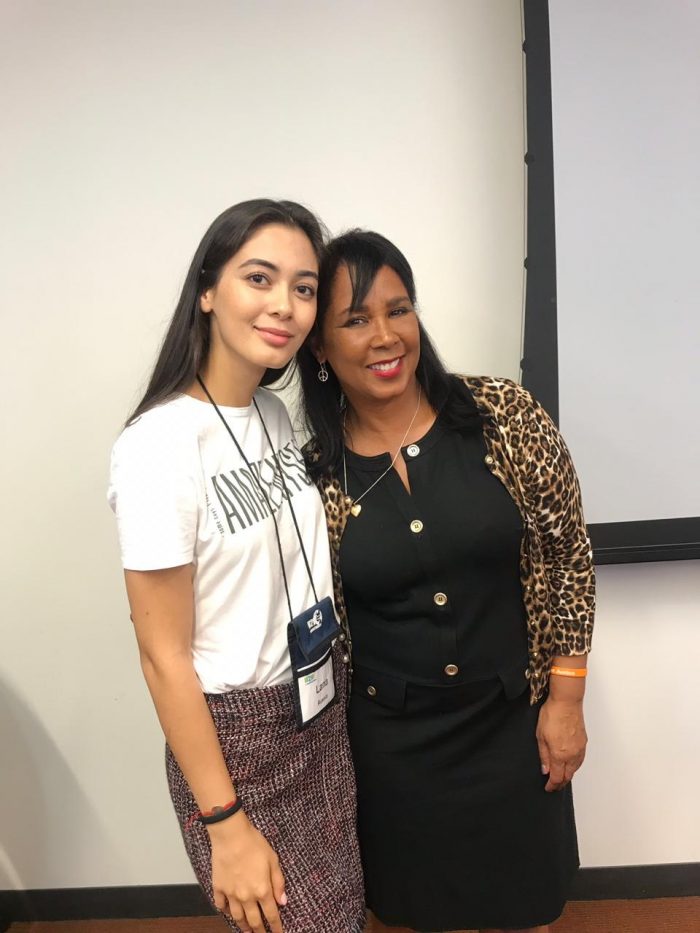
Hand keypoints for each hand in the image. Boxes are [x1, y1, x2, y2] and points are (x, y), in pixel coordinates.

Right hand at [208, 811, 286, 931]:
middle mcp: (246, 896)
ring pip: (237, 917)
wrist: (231, 835)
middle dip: (260, 931)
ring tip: (247, 931)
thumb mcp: (273, 860)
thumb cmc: (254, 844)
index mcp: (262, 890)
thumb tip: (282, 901)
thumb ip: (278, 882)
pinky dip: (225, 911)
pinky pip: (221, 905)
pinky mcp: (218, 887)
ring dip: (243, 926)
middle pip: (254, 921)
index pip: (271, 915)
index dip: (276, 927)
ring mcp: (231, 893)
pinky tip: (228, 912)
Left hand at [536, 696, 586, 791]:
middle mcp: (572, 755)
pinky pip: (580, 760)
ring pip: (575, 769)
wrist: (566, 702)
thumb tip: (545, 770)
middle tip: (554, 785)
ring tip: (561, 777)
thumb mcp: (540, 736)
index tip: (548, 788)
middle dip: (560, 783)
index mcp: (560, 754)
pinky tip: (570, 765)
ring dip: (568, 775)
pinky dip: (574, 766)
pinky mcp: (584, 742)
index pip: (557, 777)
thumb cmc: (552, 715)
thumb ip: (543, 755)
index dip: (552, 785)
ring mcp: (580, 749)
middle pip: (568, 776)